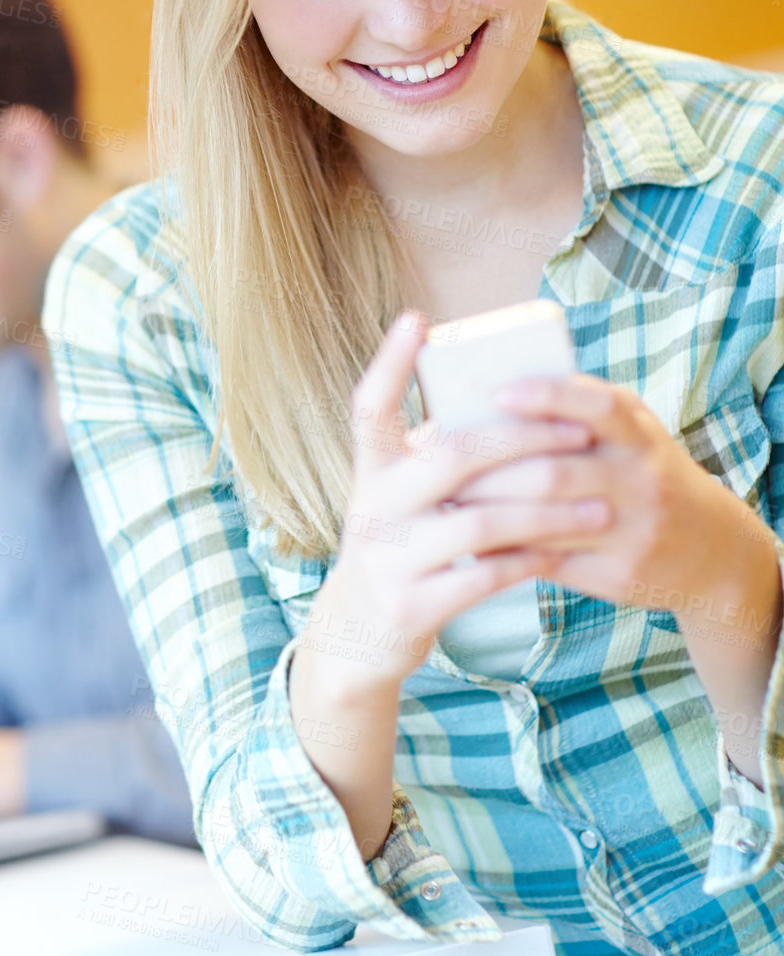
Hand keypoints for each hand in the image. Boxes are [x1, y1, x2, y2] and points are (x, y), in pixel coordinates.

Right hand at [319, 311, 612, 690]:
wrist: (356, 636)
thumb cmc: (400, 546)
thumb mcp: (399, 497)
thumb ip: (433, 458)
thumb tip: (506, 402)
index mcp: (369, 470)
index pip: (369, 405)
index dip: (389, 361)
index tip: (418, 320)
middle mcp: (371, 507)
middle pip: (452, 456)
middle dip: (524, 439)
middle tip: (579, 433)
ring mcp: (388, 558)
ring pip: (481, 522)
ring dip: (548, 511)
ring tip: (599, 507)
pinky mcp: (410, 605)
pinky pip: (485, 576)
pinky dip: (531, 559)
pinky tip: (564, 550)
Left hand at [458, 372, 751, 616]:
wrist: (713, 549)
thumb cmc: (644, 471)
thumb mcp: (629, 431)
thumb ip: (575, 409)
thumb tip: (488, 397)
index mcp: (639, 433)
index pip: (596, 405)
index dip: (546, 396)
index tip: (496, 392)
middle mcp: (642, 480)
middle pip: (556, 472)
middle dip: (489, 469)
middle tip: (437, 461)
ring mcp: (635, 532)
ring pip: (547, 522)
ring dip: (488, 511)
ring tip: (445, 500)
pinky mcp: (621, 576)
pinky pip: (551, 563)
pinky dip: (507, 552)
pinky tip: (473, 541)